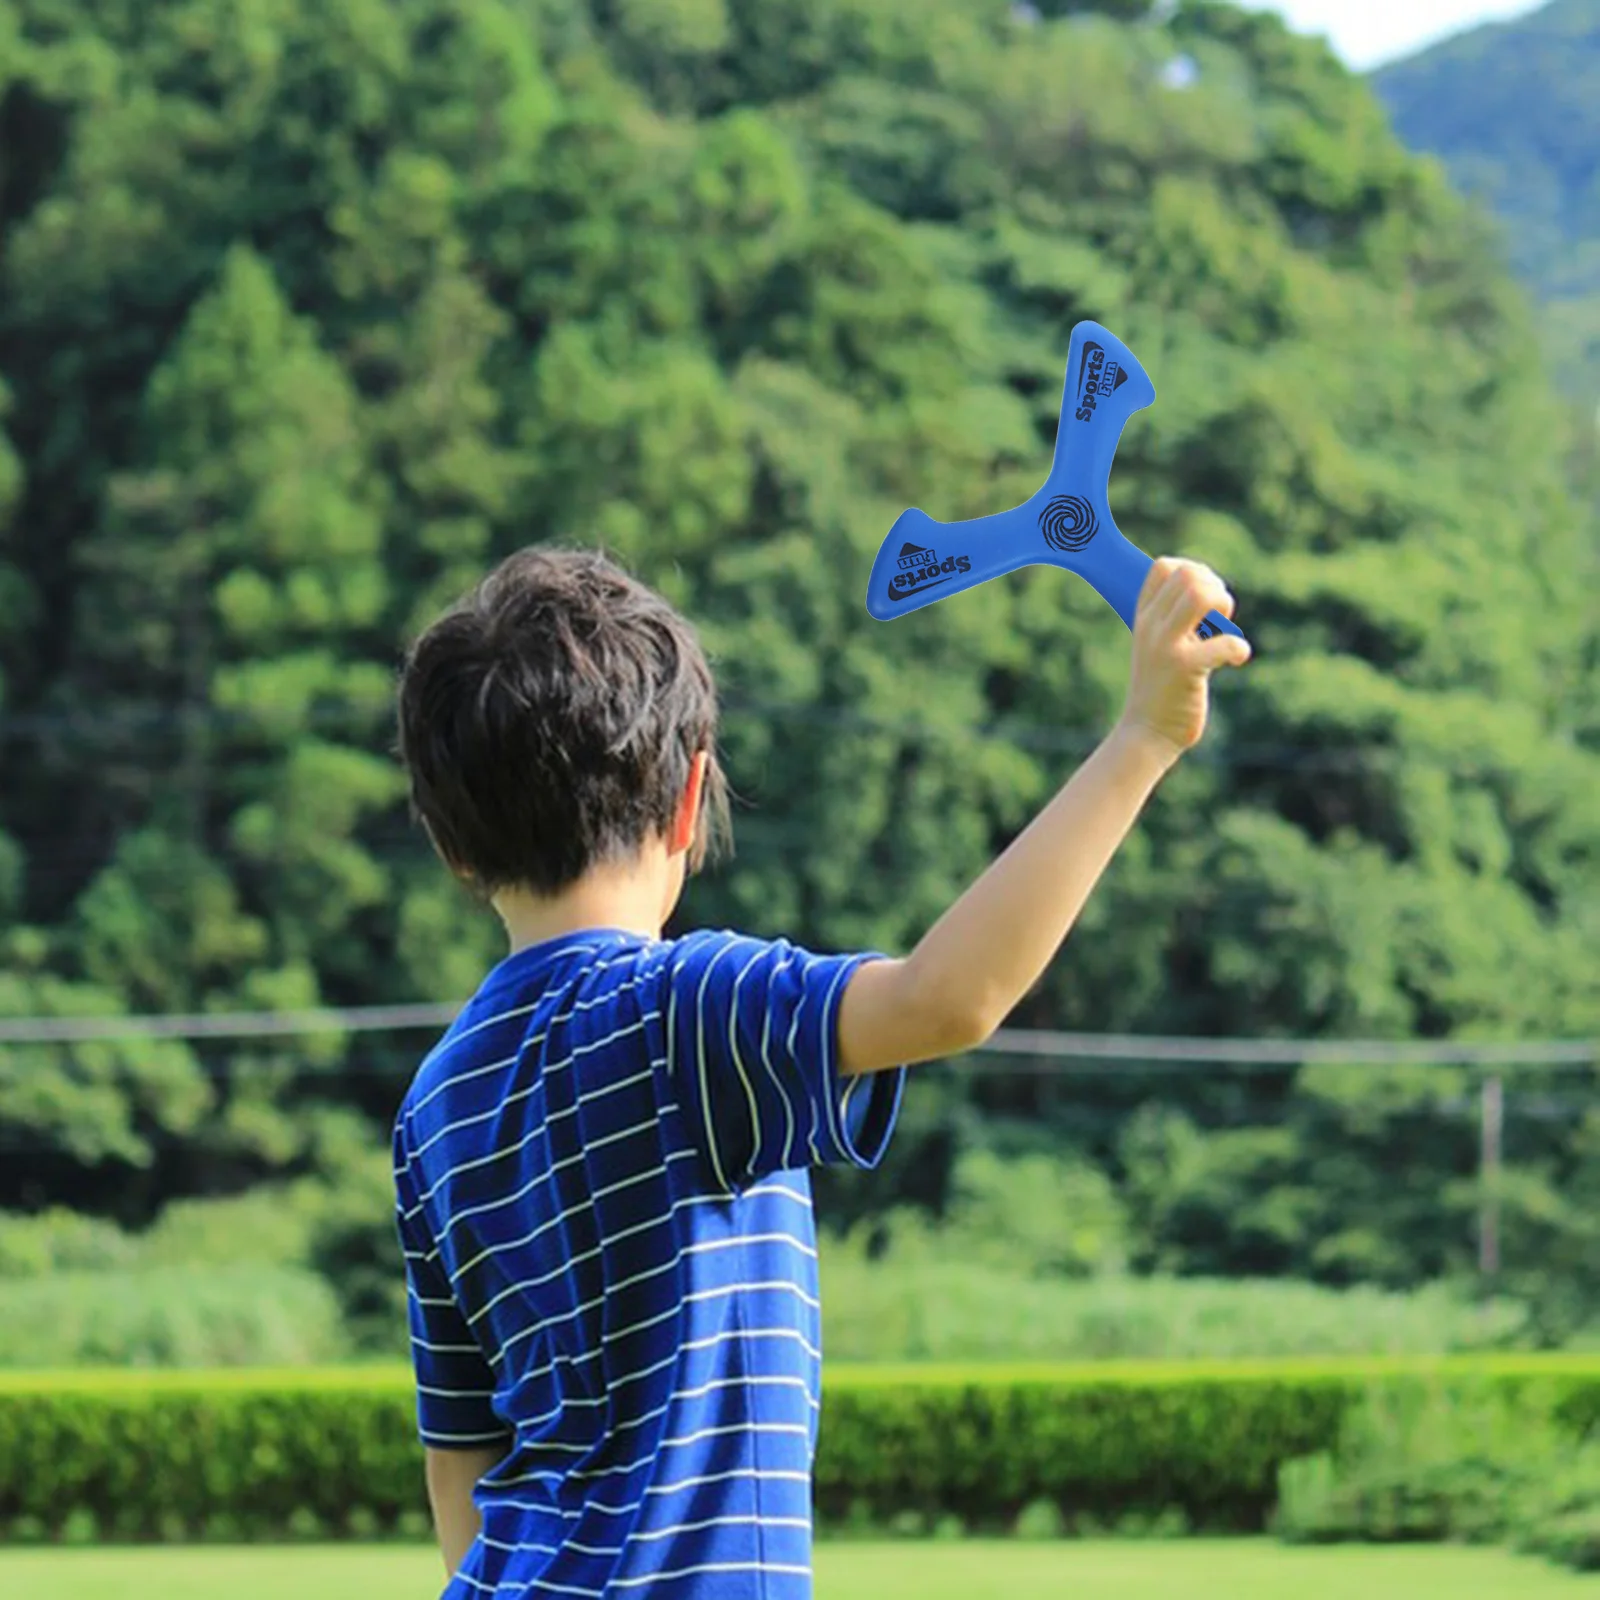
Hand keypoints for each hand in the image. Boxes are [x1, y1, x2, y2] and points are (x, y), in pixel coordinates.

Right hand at [1116, 557, 1251, 762]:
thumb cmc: (1160, 688)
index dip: (1194, 571)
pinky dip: (1239, 648)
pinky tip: (1237, 659)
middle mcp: (1151, 627)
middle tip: (1219, 617)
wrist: (1146, 733)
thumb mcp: (1158, 646)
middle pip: (1188, 574)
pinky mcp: (1185, 669)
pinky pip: (1223, 643)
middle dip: (1215, 587)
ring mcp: (1166, 646)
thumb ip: (1176, 620)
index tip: (1203, 598)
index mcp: (1144, 618)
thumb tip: (1210, 592)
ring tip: (1224, 631)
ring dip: (1224, 606)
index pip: (1163, 567)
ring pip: (1201, 595)